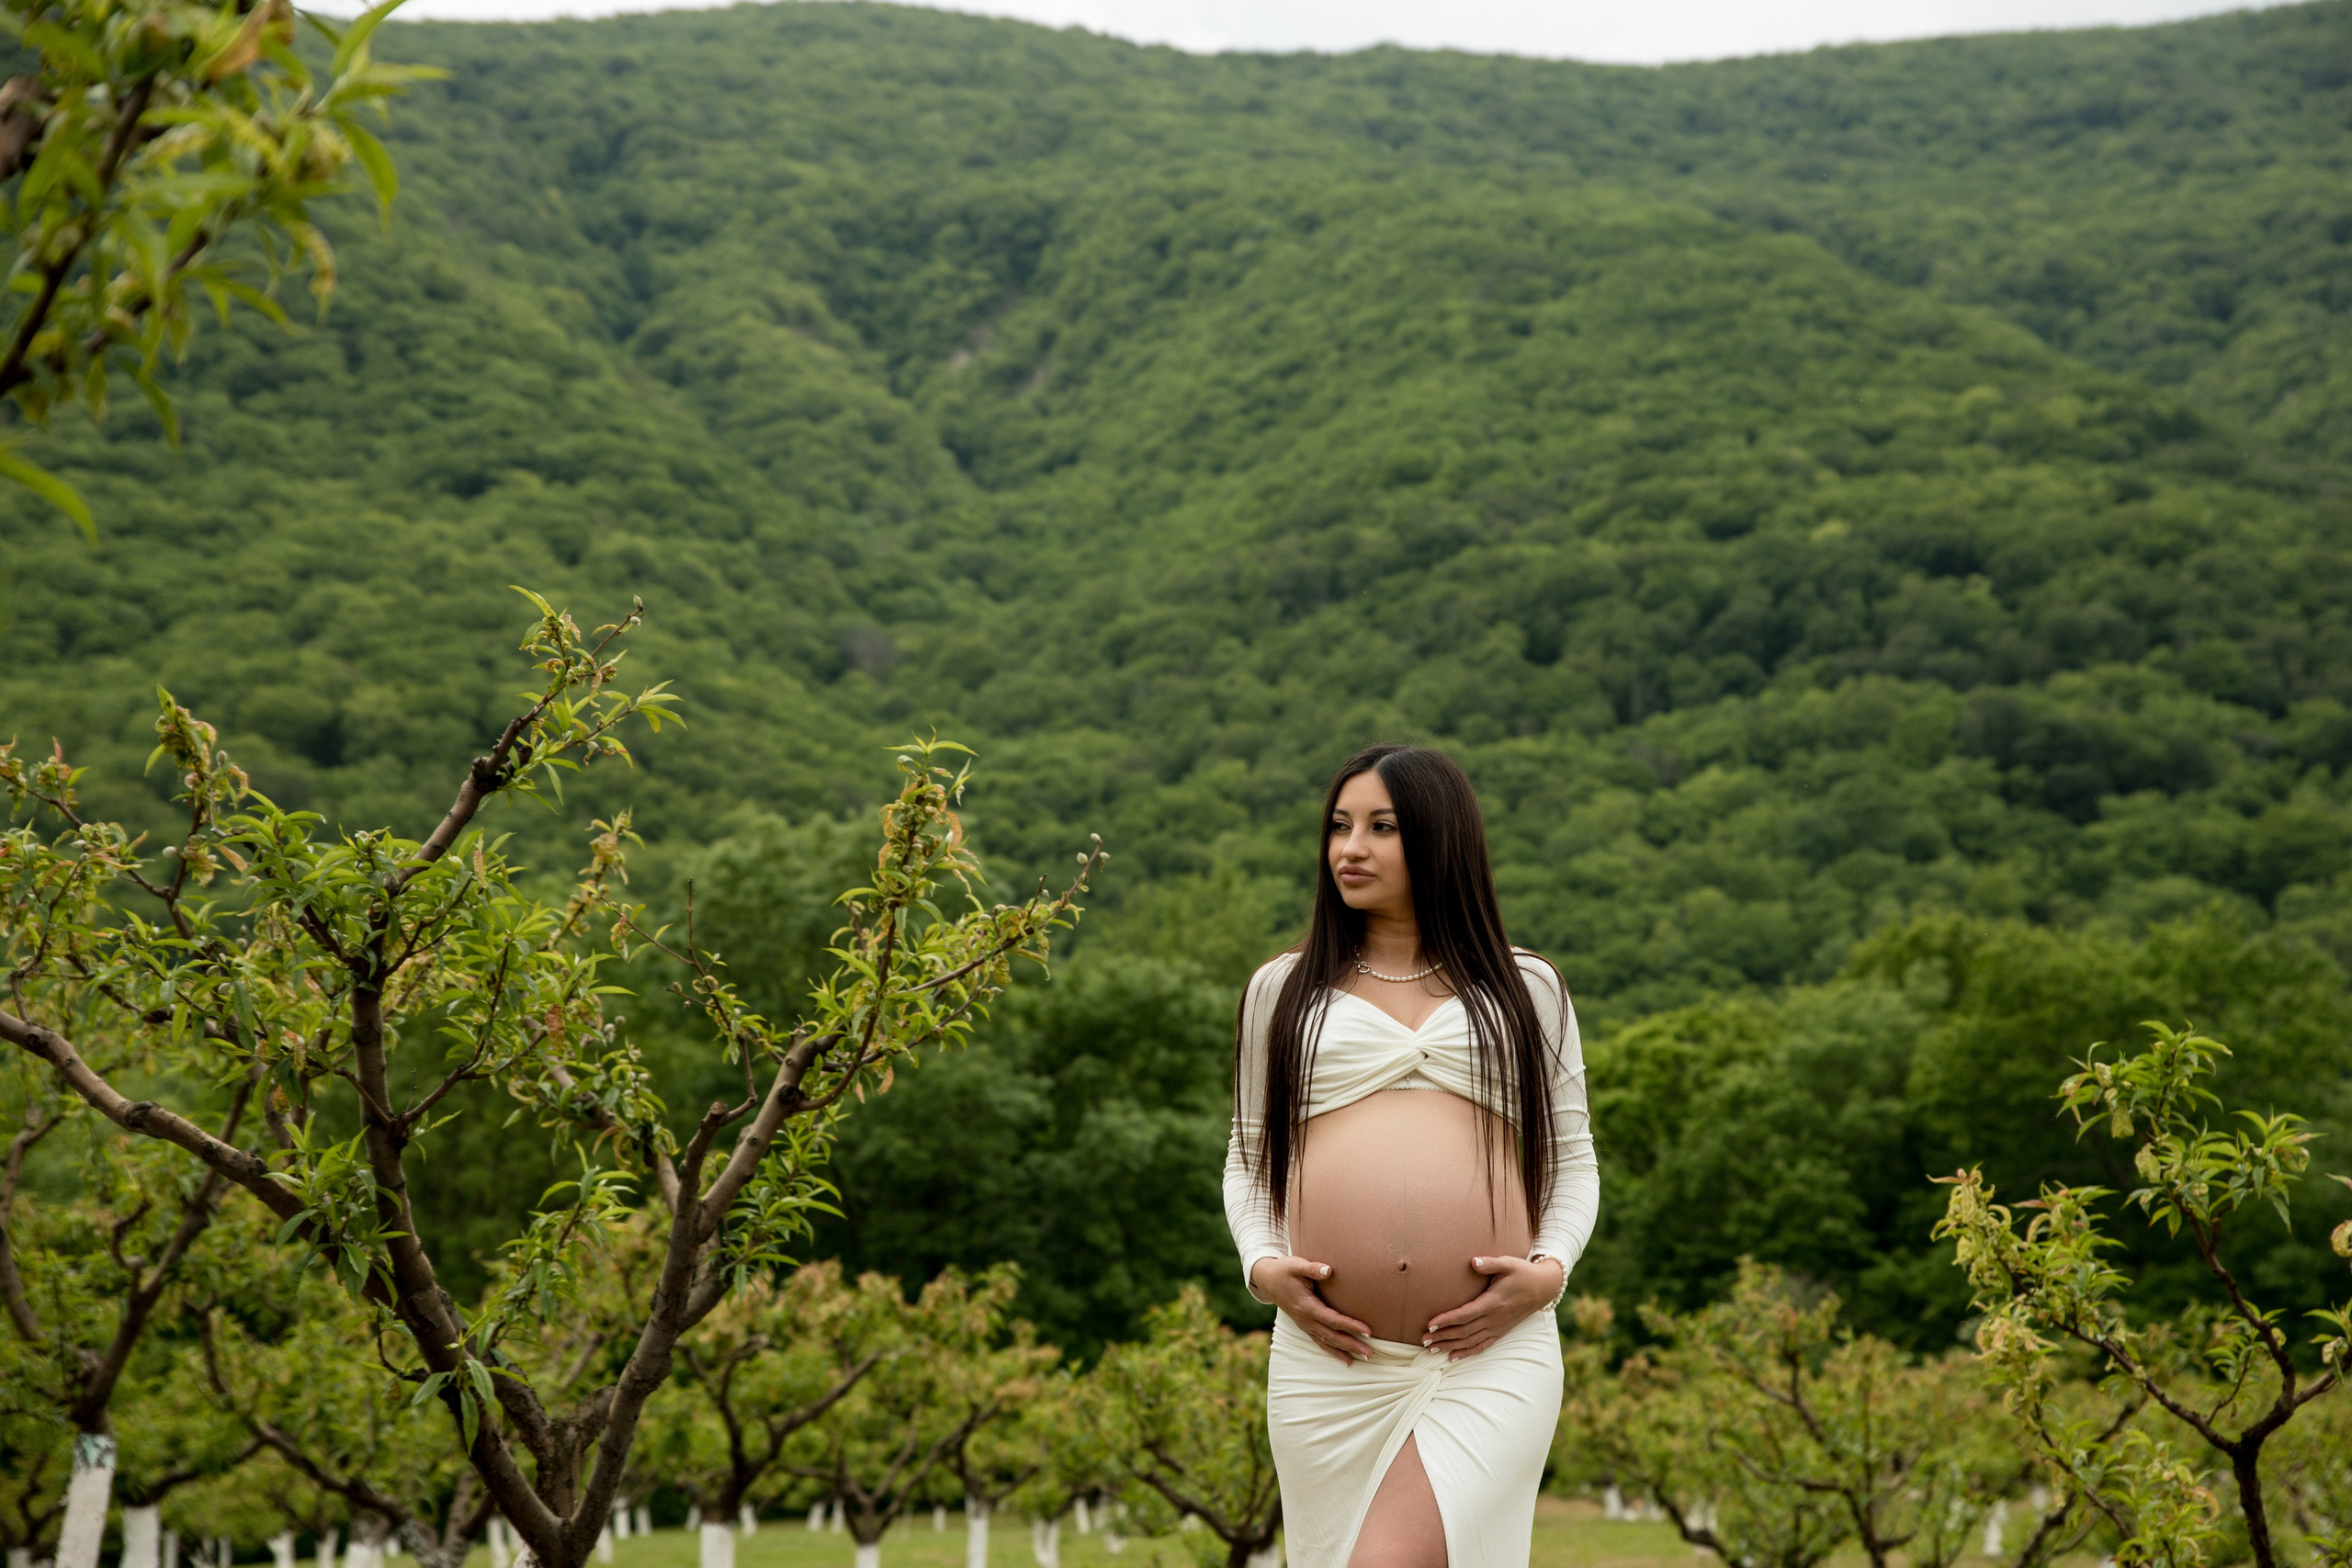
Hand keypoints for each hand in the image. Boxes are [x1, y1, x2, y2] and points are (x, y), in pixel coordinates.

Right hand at [1251, 1255, 1373, 1364]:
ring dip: (1345, 1351)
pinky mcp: (1305, 1326)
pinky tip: (1346, 1359)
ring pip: (1327, 1342)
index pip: (1332, 1319)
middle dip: (1352, 1345)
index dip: (1350, 1325)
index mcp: (1306, 1306)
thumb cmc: (1284, 1270)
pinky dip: (1333, 1351)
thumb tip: (1329, 1270)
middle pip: (1332, 1336)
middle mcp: (1306, 1320)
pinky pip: (1320, 1342)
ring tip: (1363, 1358)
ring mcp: (1305, 1325)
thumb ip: (1313, 1268)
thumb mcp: (1296, 1265)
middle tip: (1370, 1353)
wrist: (1268, 1280)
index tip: (1367, 1331)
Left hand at [1422, 1255, 1563, 1360]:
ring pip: (1470, 1341)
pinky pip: (1482, 1346)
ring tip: (1431, 1349)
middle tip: (1423, 1340)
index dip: (1447, 1320)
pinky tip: (1452, 1357)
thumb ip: (1490, 1263)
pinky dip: (1466, 1353)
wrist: (1543, 1288)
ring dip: (1450, 1346)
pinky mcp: (1500, 1332)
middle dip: (1442, 1336)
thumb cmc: (1523, 1273)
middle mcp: (1494, 1319)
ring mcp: (1497, 1328)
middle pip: (1464, 1331)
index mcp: (1493, 1302)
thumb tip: (1473, 1261)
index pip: (1465, 1314)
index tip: (1430, 1323)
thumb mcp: (1508, 1263)